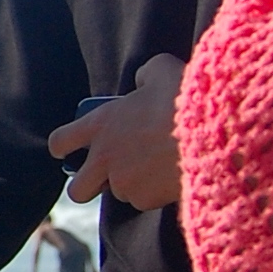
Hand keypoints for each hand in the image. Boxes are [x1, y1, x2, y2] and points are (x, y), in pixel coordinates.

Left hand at [46, 53, 184, 208]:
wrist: (211, 130)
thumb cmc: (184, 96)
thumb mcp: (160, 70)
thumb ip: (143, 77)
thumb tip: (142, 83)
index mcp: (100, 124)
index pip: (61, 142)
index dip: (63, 147)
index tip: (69, 150)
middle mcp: (104, 158)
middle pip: (77, 189)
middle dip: (87, 186)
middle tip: (105, 177)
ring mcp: (122, 182)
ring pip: (119, 194)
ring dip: (131, 185)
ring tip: (156, 168)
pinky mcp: (144, 200)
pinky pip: (145, 201)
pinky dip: (154, 193)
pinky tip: (172, 177)